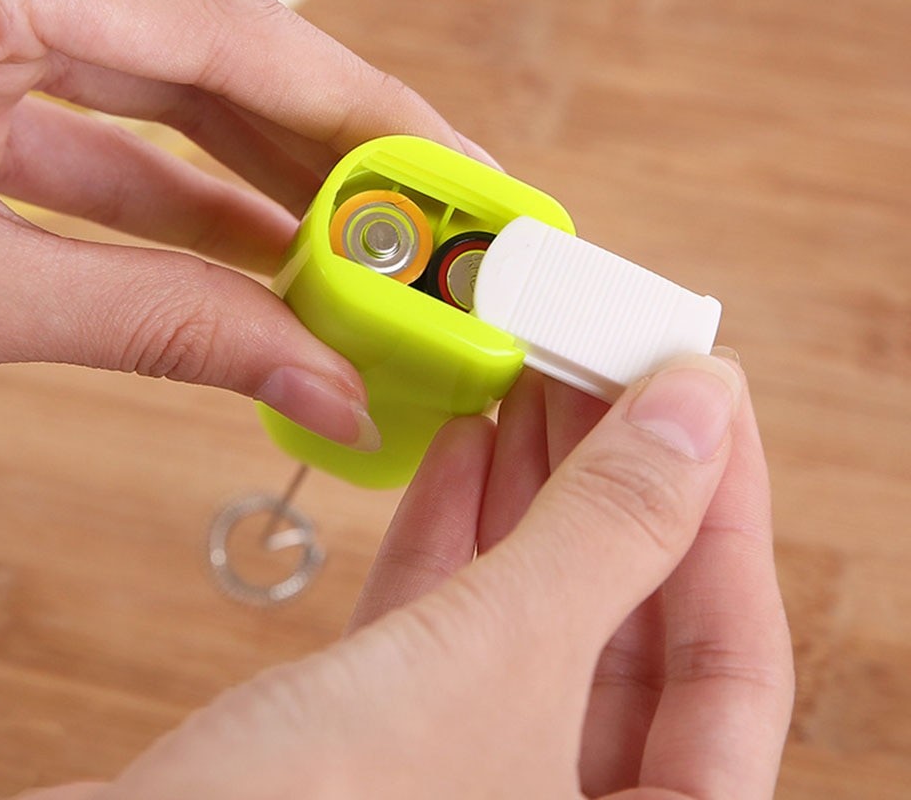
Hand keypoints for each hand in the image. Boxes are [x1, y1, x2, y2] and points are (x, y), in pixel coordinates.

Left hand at [0, 0, 487, 446]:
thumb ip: (158, 327)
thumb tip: (316, 385)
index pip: (230, 28)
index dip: (364, 105)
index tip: (456, 170)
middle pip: (213, 54)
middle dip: (330, 149)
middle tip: (424, 224)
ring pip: (160, 103)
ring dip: (263, 189)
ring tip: (360, 258)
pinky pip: (97, 150)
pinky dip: (182, 213)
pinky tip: (259, 265)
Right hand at [23, 353, 792, 798]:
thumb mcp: (492, 663)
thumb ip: (606, 534)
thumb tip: (694, 408)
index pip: (734, 658)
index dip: (724, 508)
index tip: (703, 391)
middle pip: (631, 618)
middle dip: (618, 476)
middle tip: (608, 359)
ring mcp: (470, 776)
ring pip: (535, 604)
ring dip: (534, 484)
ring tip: (537, 373)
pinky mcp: (383, 743)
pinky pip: (449, 617)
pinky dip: (457, 523)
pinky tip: (467, 440)